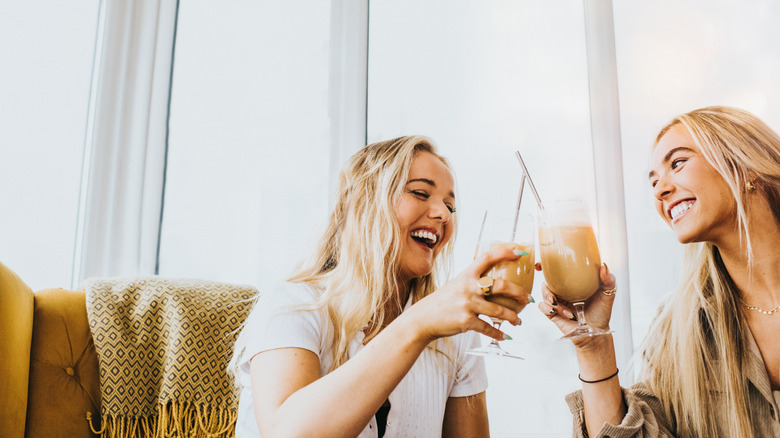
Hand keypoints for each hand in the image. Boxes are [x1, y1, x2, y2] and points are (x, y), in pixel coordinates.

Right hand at [404, 245, 531, 342]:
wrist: (424, 319)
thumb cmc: (442, 302)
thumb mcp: (456, 285)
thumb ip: (473, 282)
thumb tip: (494, 283)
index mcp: (466, 275)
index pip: (487, 258)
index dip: (504, 252)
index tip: (519, 252)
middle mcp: (468, 288)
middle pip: (501, 285)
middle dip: (518, 292)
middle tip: (527, 298)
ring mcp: (467, 305)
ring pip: (499, 310)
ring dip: (512, 317)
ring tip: (518, 321)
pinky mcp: (466, 321)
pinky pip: (488, 328)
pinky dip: (498, 333)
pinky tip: (505, 336)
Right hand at [537, 263, 616, 347]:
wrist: (595, 333)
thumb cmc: (601, 314)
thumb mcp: (608, 295)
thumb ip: (609, 280)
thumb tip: (603, 266)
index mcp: (573, 283)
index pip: (559, 270)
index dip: (549, 264)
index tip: (543, 262)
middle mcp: (563, 291)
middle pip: (547, 280)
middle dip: (545, 281)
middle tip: (552, 289)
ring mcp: (557, 301)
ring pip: (544, 293)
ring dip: (552, 299)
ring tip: (566, 309)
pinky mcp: (552, 313)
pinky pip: (543, 306)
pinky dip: (549, 308)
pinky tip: (560, 313)